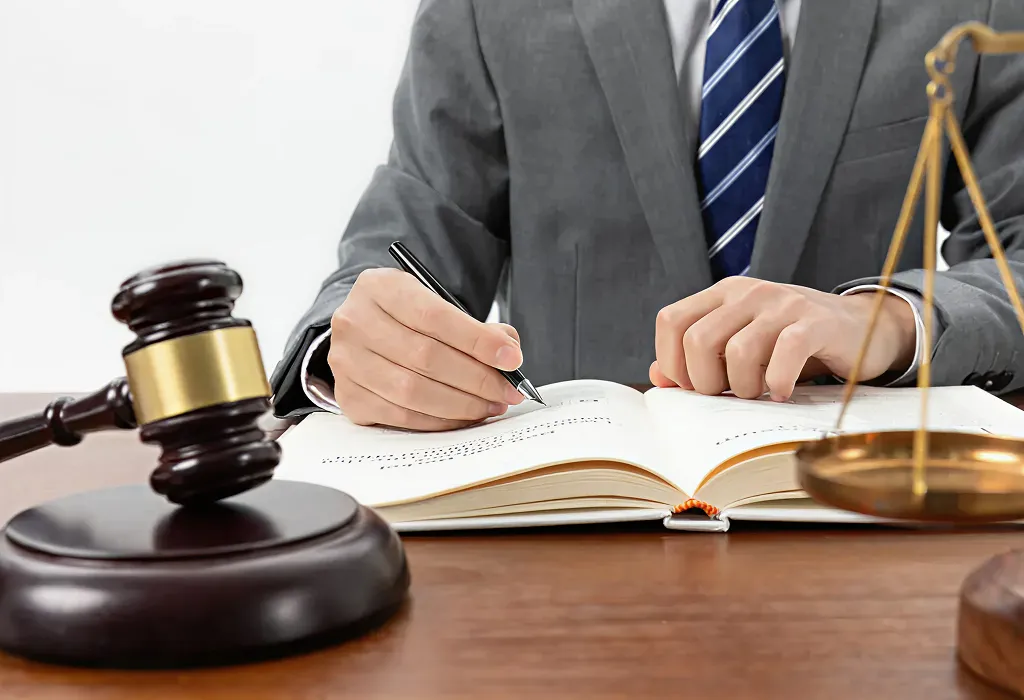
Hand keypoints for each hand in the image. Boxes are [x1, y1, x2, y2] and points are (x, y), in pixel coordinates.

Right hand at [328, 268, 524, 430]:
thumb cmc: (404, 317)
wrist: (362, 330)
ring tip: (490, 404)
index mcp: (380, 288)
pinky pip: (401, 416)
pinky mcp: (348, 396)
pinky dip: (439, 420)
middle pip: (426, 357)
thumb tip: (507, 353)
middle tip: (507, 390)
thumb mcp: (434, 303)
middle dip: (477, 379)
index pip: (435, 317)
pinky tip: (462, 416)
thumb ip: (472, 326)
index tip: (511, 359)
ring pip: (413, 392)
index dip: (478, 341)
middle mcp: (355, 322)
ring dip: (462, 404)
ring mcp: (347, 362)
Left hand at [650, 277, 916, 400]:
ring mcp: (783, 304)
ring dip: (744, 387)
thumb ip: (697, 359)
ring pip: (737, 352)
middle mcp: (749, 293)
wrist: (861, 329)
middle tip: (729, 394)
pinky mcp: (817, 323)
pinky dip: (778, 382)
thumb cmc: (791, 344)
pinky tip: (783, 391)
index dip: (672, 362)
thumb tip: (658, 377)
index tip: (693, 387)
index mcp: (723, 294)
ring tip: (760, 392)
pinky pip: (784, 354)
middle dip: (706, 382)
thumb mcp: (741, 345)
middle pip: (698, 340)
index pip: (671, 321)